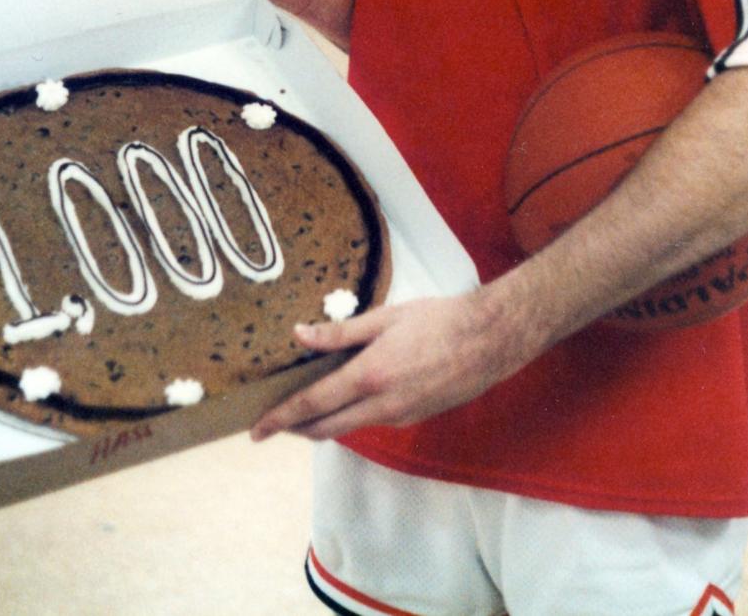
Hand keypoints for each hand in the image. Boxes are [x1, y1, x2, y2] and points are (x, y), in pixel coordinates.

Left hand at [249, 288, 525, 441]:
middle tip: (272, 424)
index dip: (281, 419)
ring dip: (324, 422)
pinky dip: (352, 414)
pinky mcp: (415, 417)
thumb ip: (340, 333)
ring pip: (350, 427)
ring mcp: (399, 417)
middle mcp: (380, 405)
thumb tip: (300, 336)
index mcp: (368, 376)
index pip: (312, 405)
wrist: (489, 339)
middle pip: (326, 428)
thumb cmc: (438, 319)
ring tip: (305, 406)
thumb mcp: (385, 317)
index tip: (257, 430)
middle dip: (295, 429)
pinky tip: (350, 396)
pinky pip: (373, 421)